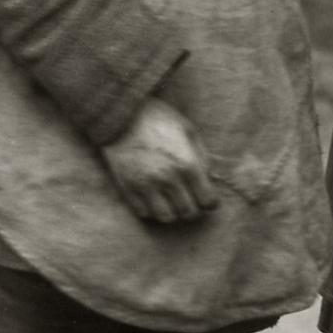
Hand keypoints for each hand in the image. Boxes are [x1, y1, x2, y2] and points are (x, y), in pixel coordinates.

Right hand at [99, 97, 217, 224]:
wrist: (122, 115)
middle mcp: (167, 179)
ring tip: (172, 200)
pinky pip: (144, 213)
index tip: (207, 198)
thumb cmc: (159, 119)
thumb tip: (208, 179)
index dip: (210, 202)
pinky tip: (154, 197)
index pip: (207, 201)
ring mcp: (146, 186)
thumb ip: (202, 157)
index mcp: (187, 164)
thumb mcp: (189, 130)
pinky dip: (152, 210)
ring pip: (166, 218)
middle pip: (188, 212)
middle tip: (190, 199)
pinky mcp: (128, 189)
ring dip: (172, 212)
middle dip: (193, 208)